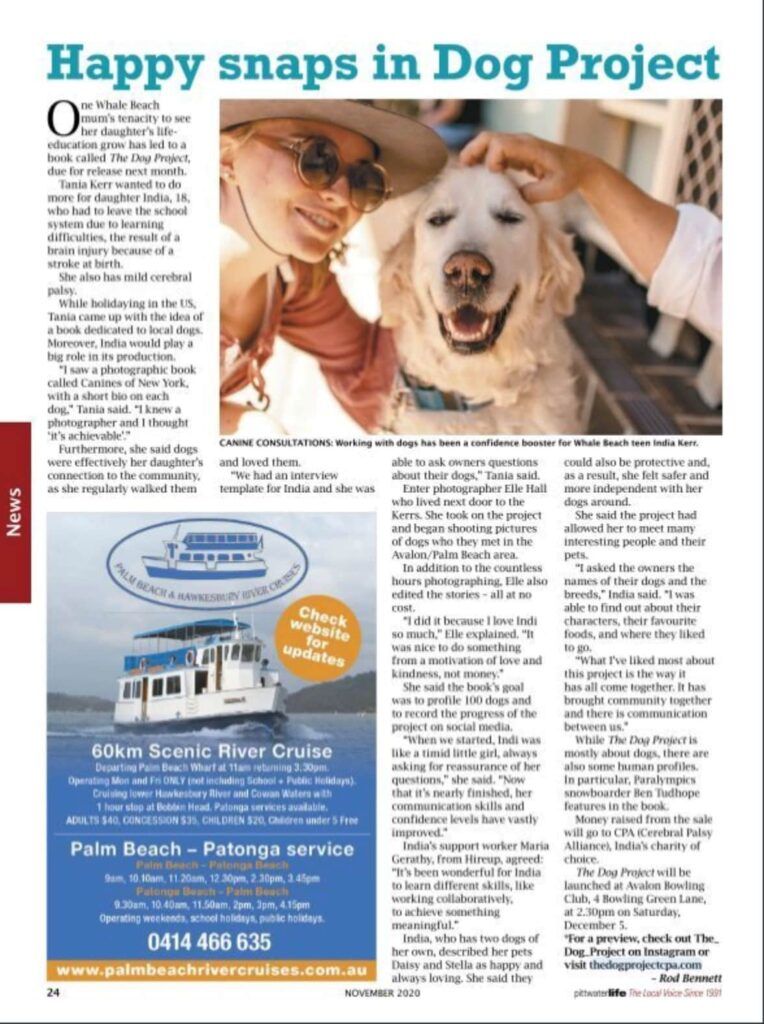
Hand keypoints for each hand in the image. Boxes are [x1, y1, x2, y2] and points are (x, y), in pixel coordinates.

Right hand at [460, 132, 594, 203]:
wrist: (580, 166)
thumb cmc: (568, 177)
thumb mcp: (555, 190)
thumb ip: (534, 193)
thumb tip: (514, 197)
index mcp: (530, 148)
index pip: (502, 144)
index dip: (492, 158)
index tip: (494, 174)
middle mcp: (522, 142)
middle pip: (490, 137)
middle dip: (474, 150)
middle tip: (463, 167)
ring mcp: (518, 145)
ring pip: (489, 142)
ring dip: (475, 154)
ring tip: (465, 171)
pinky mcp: (517, 152)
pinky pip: (495, 150)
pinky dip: (484, 159)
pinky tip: (477, 173)